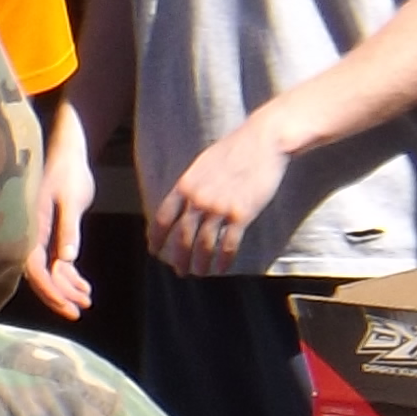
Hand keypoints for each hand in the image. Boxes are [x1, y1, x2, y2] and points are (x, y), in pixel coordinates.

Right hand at [23, 107, 98, 319]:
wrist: (69, 152)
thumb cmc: (68, 171)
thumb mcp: (71, 199)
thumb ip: (68, 229)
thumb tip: (67, 260)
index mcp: (31, 229)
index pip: (35, 268)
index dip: (50, 290)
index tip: (67, 305)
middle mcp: (33, 236)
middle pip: (40, 275)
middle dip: (59, 295)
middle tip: (78, 311)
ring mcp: (42, 236)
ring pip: (51, 271)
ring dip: (67, 287)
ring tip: (87, 300)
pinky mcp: (54, 234)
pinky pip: (58, 262)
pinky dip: (71, 275)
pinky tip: (85, 287)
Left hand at [148, 116, 292, 276]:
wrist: (262, 142)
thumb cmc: (234, 149)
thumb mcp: (203, 164)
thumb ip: (192, 184)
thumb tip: (183, 201)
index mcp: (185, 185)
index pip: (163, 218)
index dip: (157, 237)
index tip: (154, 250)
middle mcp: (198, 199)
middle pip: (182, 237)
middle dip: (178, 257)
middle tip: (179, 271)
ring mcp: (219, 208)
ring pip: (203, 245)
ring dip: (199, 263)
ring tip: (198, 273)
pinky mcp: (241, 214)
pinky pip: (228, 244)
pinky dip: (224, 259)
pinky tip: (222, 268)